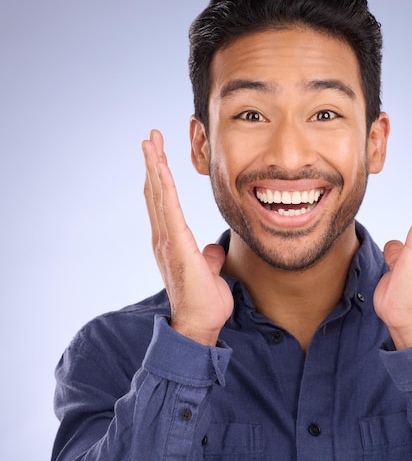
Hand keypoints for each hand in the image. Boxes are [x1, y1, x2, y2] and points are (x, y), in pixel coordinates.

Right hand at [142, 130, 232, 345]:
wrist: (199, 323)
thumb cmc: (204, 302)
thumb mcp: (210, 272)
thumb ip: (208, 258)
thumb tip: (212, 250)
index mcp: (172, 241)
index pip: (164, 202)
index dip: (160, 177)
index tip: (159, 155)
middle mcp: (164, 237)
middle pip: (156, 192)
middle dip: (154, 163)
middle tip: (150, 137)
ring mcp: (167, 239)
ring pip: (158, 194)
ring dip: (154, 165)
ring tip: (150, 141)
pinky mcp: (176, 243)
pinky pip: (168, 207)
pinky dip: (163, 184)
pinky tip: (159, 165)